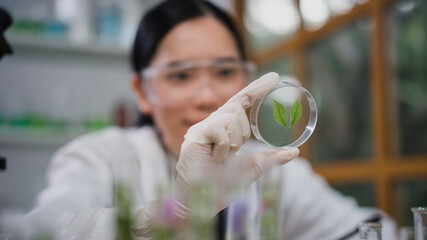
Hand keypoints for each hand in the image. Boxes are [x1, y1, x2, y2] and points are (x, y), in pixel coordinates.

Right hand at [173, 72, 299, 217]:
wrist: (203, 203)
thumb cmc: (223, 185)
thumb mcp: (252, 168)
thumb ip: (270, 158)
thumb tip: (294, 152)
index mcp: (224, 128)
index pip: (242, 101)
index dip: (257, 89)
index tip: (275, 77)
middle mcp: (211, 124)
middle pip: (237, 108)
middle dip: (242, 132)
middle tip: (232, 152)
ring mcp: (201, 128)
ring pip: (231, 117)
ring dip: (234, 141)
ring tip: (222, 157)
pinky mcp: (195, 135)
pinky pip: (220, 128)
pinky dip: (225, 146)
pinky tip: (215, 157)